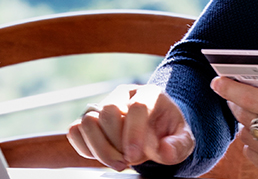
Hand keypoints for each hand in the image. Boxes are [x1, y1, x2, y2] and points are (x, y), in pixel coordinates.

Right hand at [66, 84, 194, 170]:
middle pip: (108, 112)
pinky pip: (74, 130)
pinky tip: (103, 156)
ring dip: (99, 147)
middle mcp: (124, 95)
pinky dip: (85, 147)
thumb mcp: (184, 140)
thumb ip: (178, 146)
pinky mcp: (90, 120)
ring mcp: (104, 105)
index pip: (137, 107)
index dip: (133, 134)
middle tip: (128, 162)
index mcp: (150, 94)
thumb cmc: (169, 134)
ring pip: (87, 120)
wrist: (157, 131)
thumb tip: (164, 151)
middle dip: (116, 143)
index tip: (134, 157)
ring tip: (117, 162)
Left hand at [212, 77, 257, 178]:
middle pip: (246, 118)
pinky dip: (254, 143)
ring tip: (255, 116)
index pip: (254, 99)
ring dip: (246, 124)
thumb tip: (254, 82)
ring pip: (246, 137)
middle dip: (236, 104)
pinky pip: (253, 155)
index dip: (231, 89)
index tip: (217, 82)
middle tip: (234, 96)